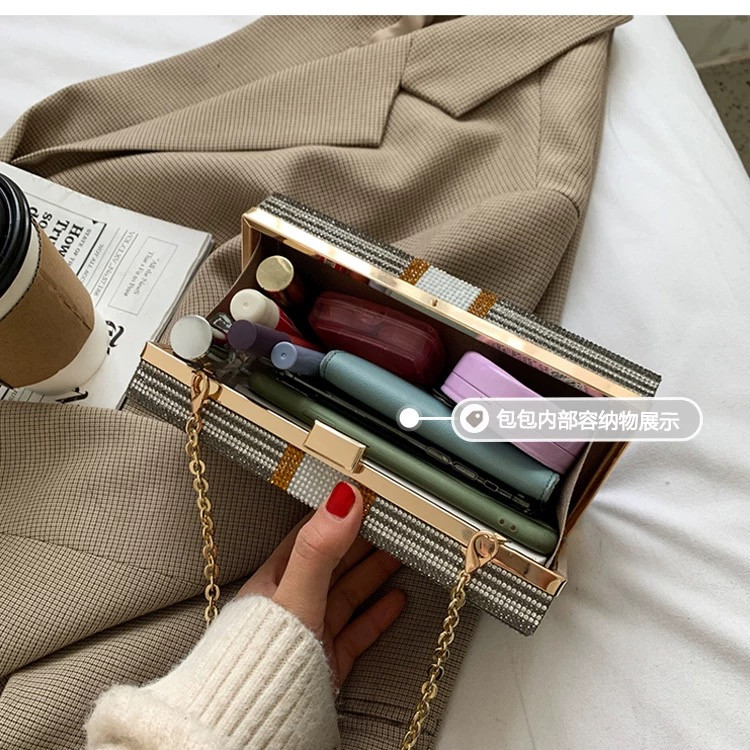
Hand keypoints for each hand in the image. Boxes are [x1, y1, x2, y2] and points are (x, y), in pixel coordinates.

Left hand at [238, 482, 405, 686]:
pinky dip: (378, 614)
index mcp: (276, 579)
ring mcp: (310, 632)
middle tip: (391, 523)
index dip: (339, 514)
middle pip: (334, 562)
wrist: (251, 726)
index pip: (312, 535)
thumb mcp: (295, 595)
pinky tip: (395, 601)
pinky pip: (357, 629)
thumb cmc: (258, 663)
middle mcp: (292, 602)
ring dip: (375, 572)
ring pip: (348, 593)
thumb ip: (319, 549)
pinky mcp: (326, 660)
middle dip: (363, 540)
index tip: (365, 498)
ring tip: (400, 554)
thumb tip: (340, 502)